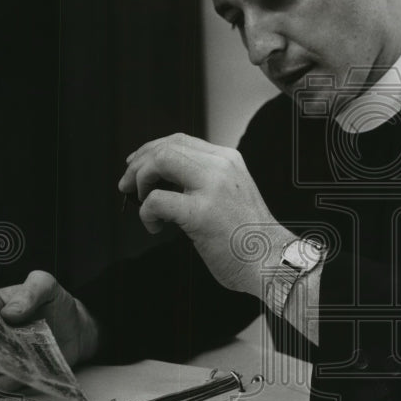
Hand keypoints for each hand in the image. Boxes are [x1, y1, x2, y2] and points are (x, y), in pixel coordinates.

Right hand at [0, 270, 99, 393]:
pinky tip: (29, 368)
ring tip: (29, 351)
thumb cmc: (55, 305)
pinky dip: (12, 379)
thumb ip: (30, 290)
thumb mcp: (47, 286)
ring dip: (6, 360)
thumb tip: (9, 312)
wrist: (74, 330)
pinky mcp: (6, 374)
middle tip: (18, 336)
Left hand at [118, 133, 292, 294]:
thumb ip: (206, 180)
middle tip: (128, 185)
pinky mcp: (201, 213)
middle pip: (166, 147)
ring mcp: (212, 188)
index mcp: (228, 160)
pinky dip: (146, 212)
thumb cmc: (250, 237)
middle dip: (138, 165)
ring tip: (140, 201)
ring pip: (160, 162)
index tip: (136, 164)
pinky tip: (155, 226)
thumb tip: (166, 179)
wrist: (272, 260)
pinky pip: (157, 200)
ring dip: (139, 180)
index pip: (180, 140)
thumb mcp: (233, 193)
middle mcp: (221, 167)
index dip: (151, 150)